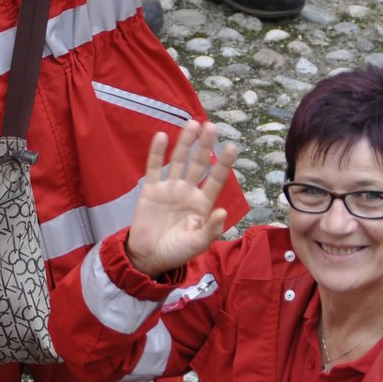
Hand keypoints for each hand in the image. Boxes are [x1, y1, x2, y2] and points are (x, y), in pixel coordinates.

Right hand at [125, 120, 238, 277]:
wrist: (149, 257)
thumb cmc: (177, 251)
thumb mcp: (198, 243)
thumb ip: (211, 229)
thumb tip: (223, 211)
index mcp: (203, 204)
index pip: (216, 179)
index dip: (224, 164)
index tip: (233, 147)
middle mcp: (187, 191)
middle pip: (198, 164)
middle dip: (205, 146)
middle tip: (212, 126)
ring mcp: (169, 189)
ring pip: (179, 161)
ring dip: (185, 143)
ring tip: (192, 124)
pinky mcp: (150, 190)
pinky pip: (154, 168)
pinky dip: (157, 152)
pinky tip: (162, 136)